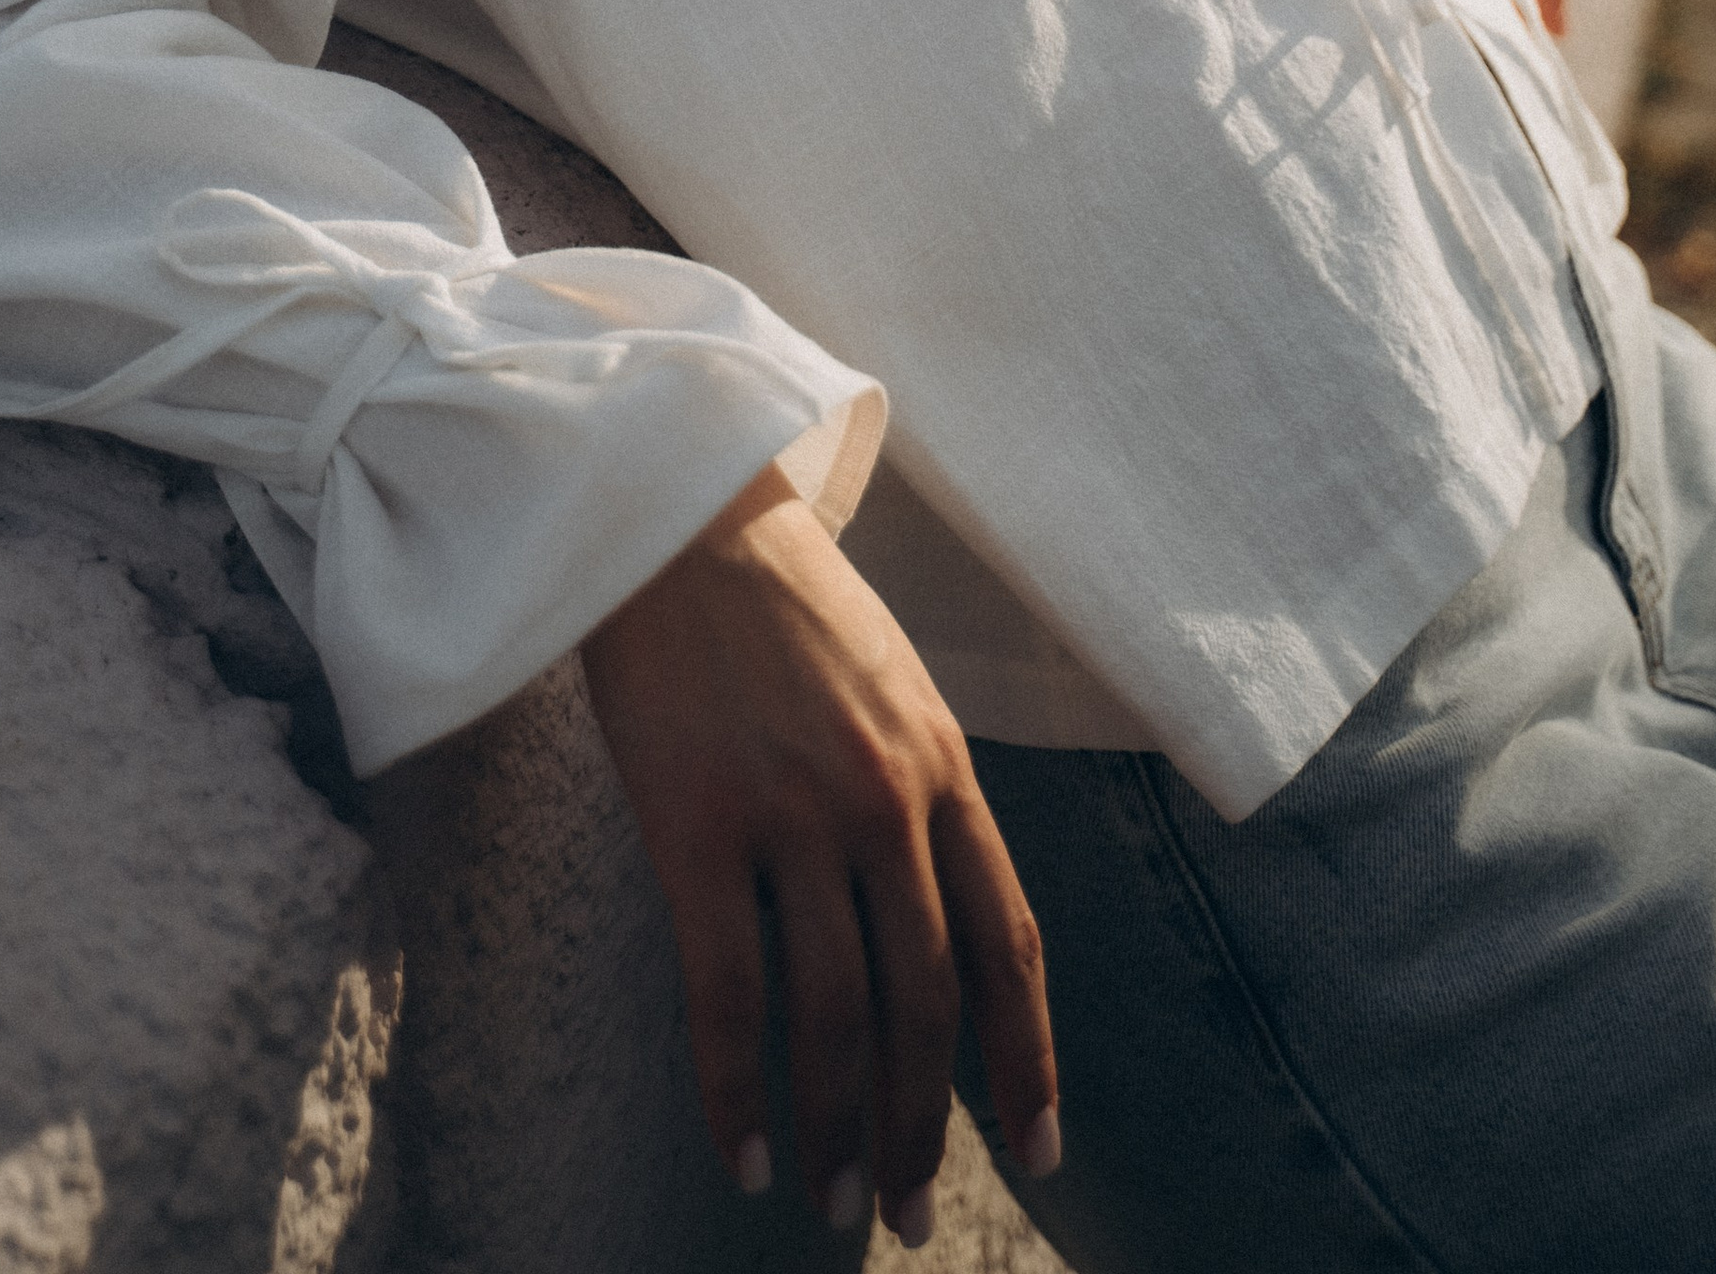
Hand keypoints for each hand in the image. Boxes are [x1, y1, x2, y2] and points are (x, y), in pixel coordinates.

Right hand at [580, 462, 1060, 1245]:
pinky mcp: (695, 824)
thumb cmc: (778, 602)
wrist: (677, 512)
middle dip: (921, 1126)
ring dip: (834, 1129)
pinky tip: (739, 1155)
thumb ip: (918, 790)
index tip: (1037, 1154)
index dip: (1027, 1061)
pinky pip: (724, 990)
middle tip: (908, 1216)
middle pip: (924, 1002)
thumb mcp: (890, 686)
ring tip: (827, 1205)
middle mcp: (883, 799)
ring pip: (833, 1013)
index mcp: (943, 767)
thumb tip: (934, 914)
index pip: (1009, 943)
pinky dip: (736, 1089)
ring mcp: (790, 813)